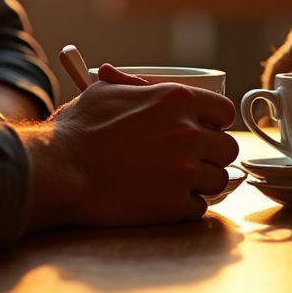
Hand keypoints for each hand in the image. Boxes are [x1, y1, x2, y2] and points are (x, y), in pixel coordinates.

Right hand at [21, 64, 237, 230]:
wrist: (62, 168)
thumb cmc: (80, 127)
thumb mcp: (108, 90)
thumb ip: (137, 87)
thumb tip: (141, 85)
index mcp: (177, 99)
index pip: (225, 111)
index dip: (217, 121)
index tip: (207, 128)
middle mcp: (188, 133)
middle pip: (229, 147)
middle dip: (214, 153)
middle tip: (195, 156)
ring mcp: (183, 171)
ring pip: (219, 180)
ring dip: (203, 180)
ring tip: (179, 178)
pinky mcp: (173, 205)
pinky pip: (200, 207)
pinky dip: (187, 204)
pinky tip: (166, 196)